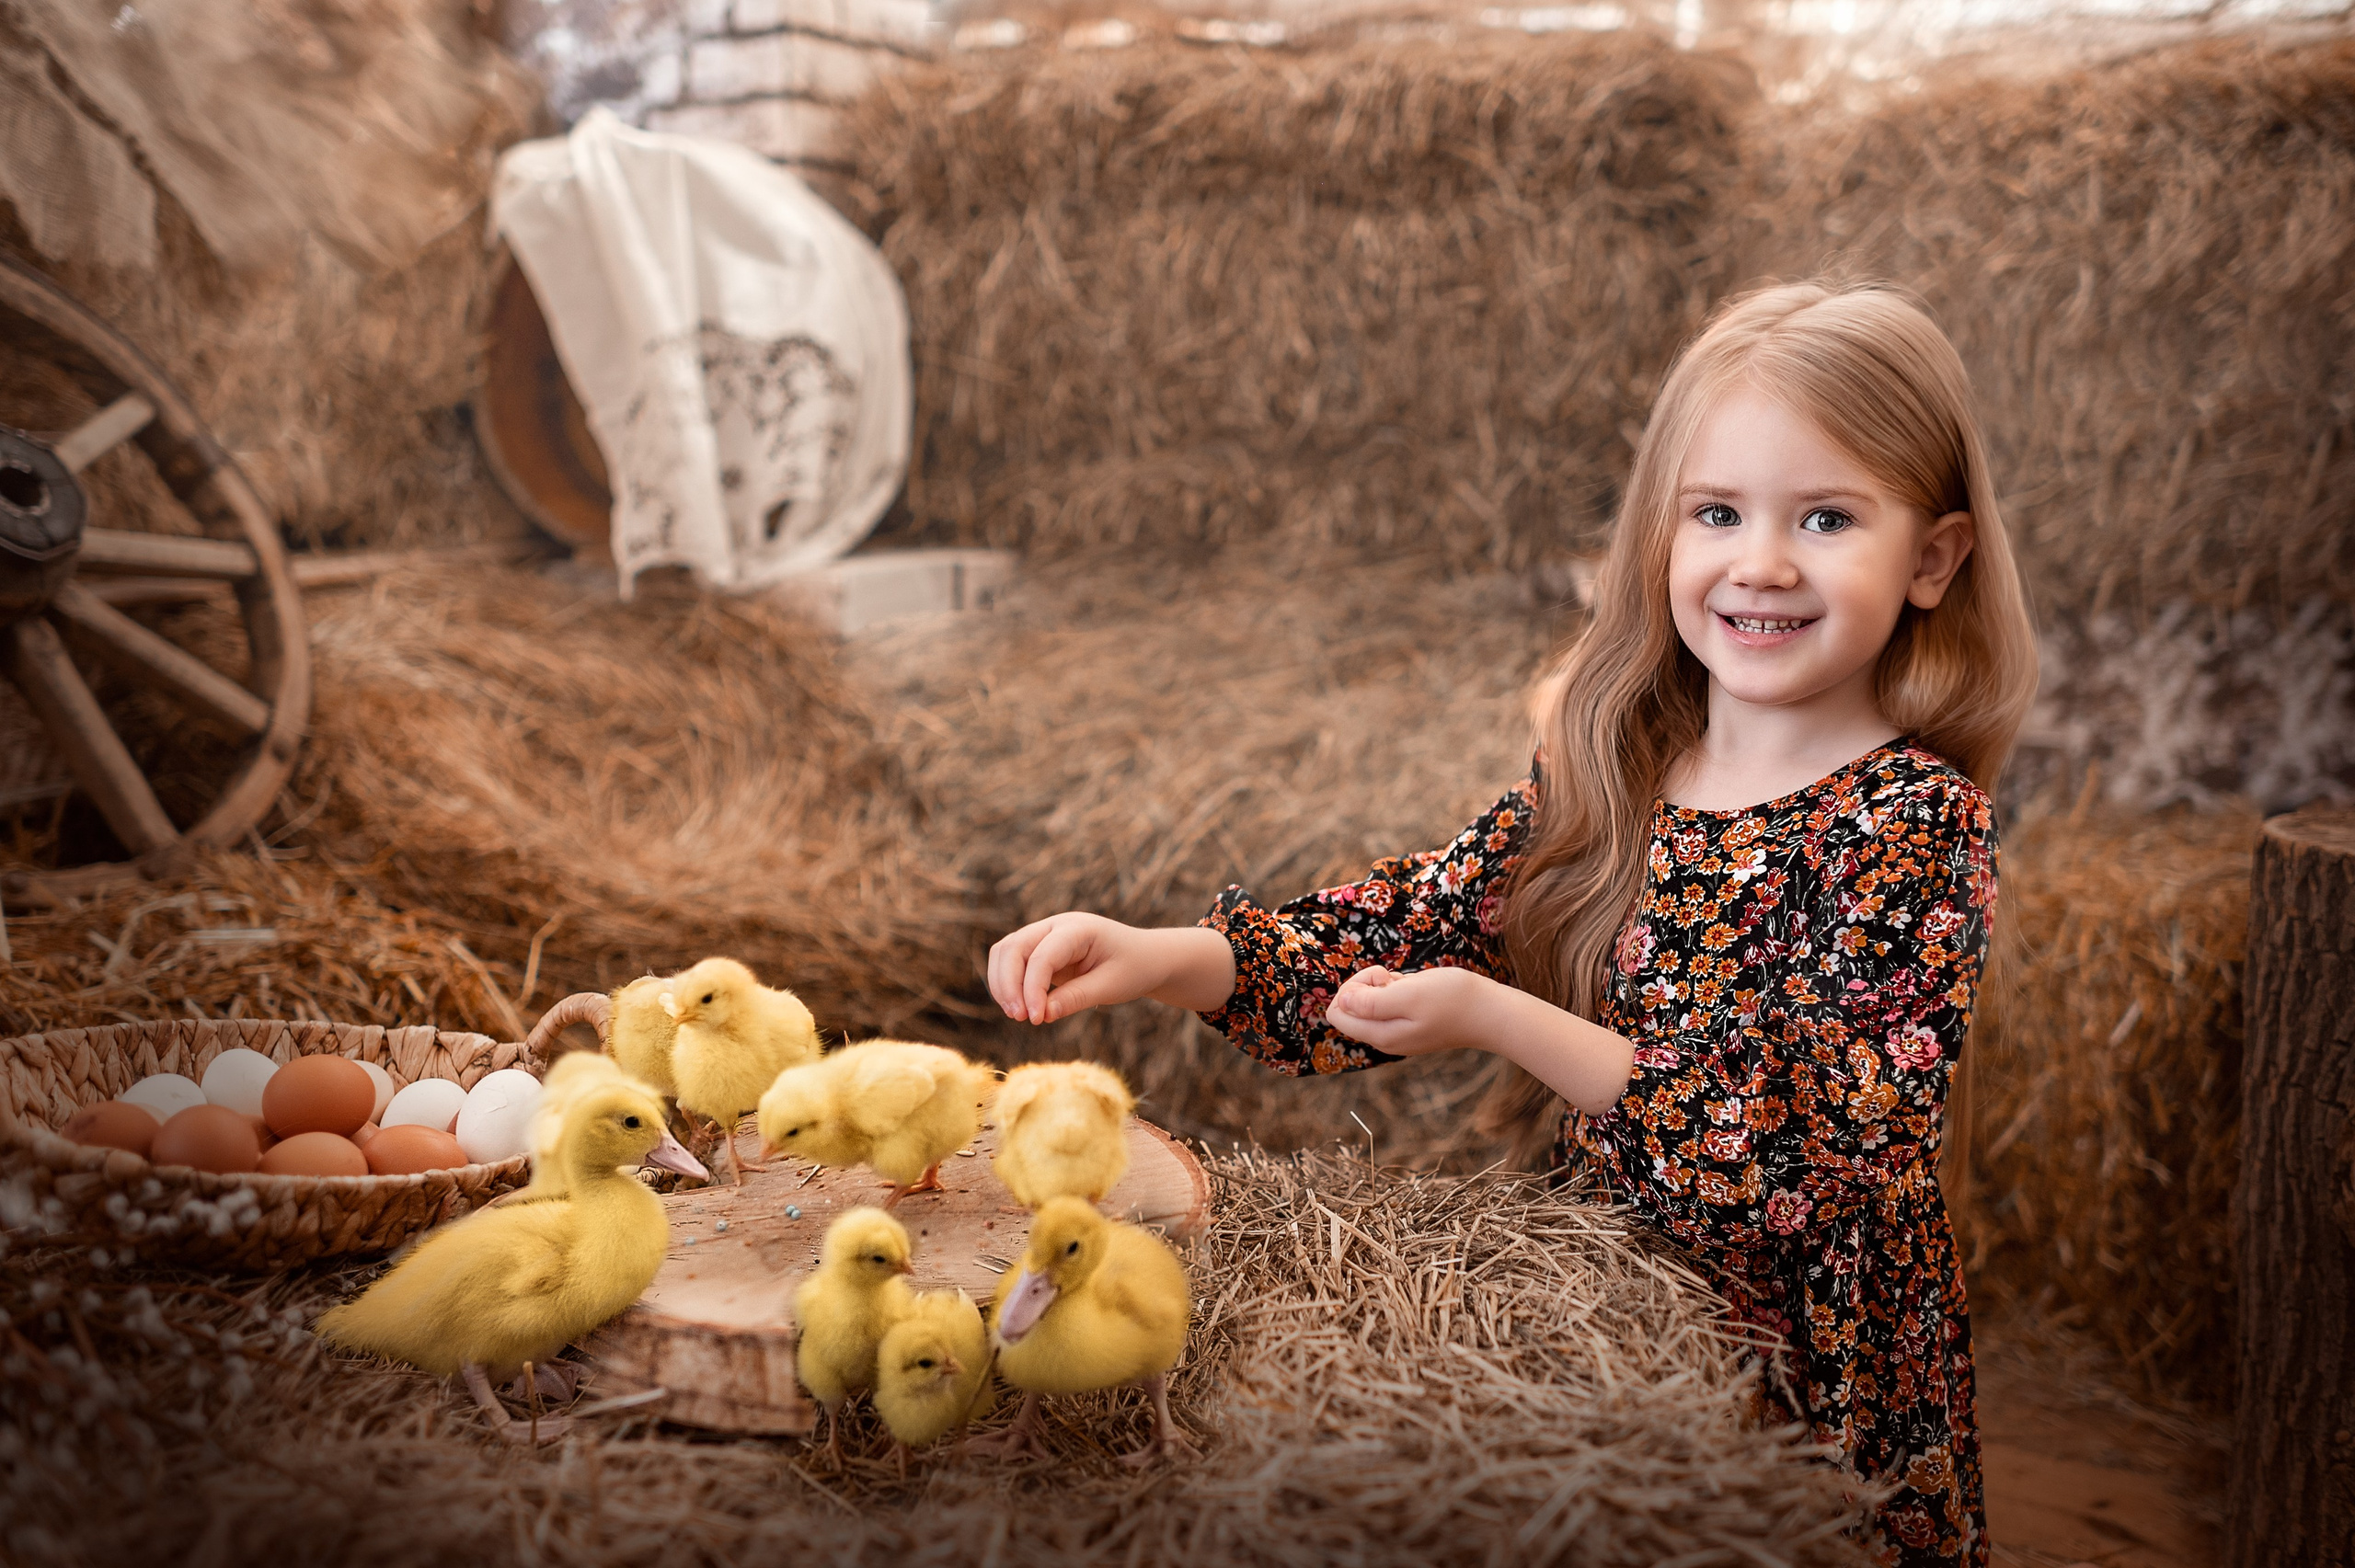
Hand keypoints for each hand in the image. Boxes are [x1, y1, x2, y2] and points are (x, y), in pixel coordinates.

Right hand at [987, 914, 1235, 1024]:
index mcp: (1079, 928)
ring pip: (1005, 951)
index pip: (1043, 955)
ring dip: (1002, 983)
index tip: (1036, 1020)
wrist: (1146, 957)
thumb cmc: (1134, 968)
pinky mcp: (1039, 949)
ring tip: (1017, 1016)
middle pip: (1013, 947)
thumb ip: (1077, 998)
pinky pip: (1011, 961)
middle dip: (1009, 984)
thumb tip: (1042, 1014)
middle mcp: (1056, 925)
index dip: (1033, 988)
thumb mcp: (1112, 986)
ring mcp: (1045, 934)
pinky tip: (1018, 1007)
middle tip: (1019, 1018)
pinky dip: (1007, 983)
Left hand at [1324, 966, 1503, 1057]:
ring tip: (1410, 985)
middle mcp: (1386, 1038)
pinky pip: (1390, 1002)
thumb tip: (1341, 1001)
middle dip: (1368, 984)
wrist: (1491, 1012)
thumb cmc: (1452, 1000)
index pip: (1338, 1012)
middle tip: (1395, 979)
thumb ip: (1370, 1001)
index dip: (1352, 988)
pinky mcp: (1411, 1023)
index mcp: (1381, 1035)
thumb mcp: (1408, 995)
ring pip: (1371, 1002)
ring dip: (1385, 985)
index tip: (1379, 980)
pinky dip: (1399, 989)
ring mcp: (1399, 1032)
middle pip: (1352, 1007)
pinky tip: (1418, 989)